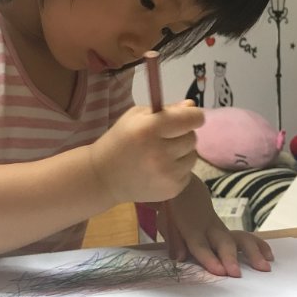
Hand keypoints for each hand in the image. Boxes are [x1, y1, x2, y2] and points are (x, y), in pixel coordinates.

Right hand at [89, 102, 203, 206]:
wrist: (103, 177)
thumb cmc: (119, 141)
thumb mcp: (135, 117)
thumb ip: (166, 109)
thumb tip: (191, 107)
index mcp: (149, 130)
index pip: (190, 119)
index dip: (193, 116)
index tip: (188, 117)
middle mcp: (161, 153)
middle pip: (192, 138)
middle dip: (182, 135)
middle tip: (164, 138)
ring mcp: (167, 175)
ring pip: (192, 156)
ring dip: (181, 153)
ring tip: (161, 155)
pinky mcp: (172, 190)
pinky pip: (187, 173)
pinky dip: (177, 169)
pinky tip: (159, 169)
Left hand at [157, 174, 273, 276]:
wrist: (184, 186)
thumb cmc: (173, 207)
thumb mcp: (167, 221)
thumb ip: (175, 240)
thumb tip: (179, 258)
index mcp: (191, 227)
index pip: (200, 244)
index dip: (209, 258)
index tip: (220, 271)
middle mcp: (209, 228)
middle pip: (222, 243)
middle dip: (230, 258)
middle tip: (237, 273)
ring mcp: (220, 228)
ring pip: (239, 238)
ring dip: (252, 253)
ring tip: (264, 267)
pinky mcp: (227, 230)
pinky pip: (245, 236)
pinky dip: (258, 245)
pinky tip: (268, 256)